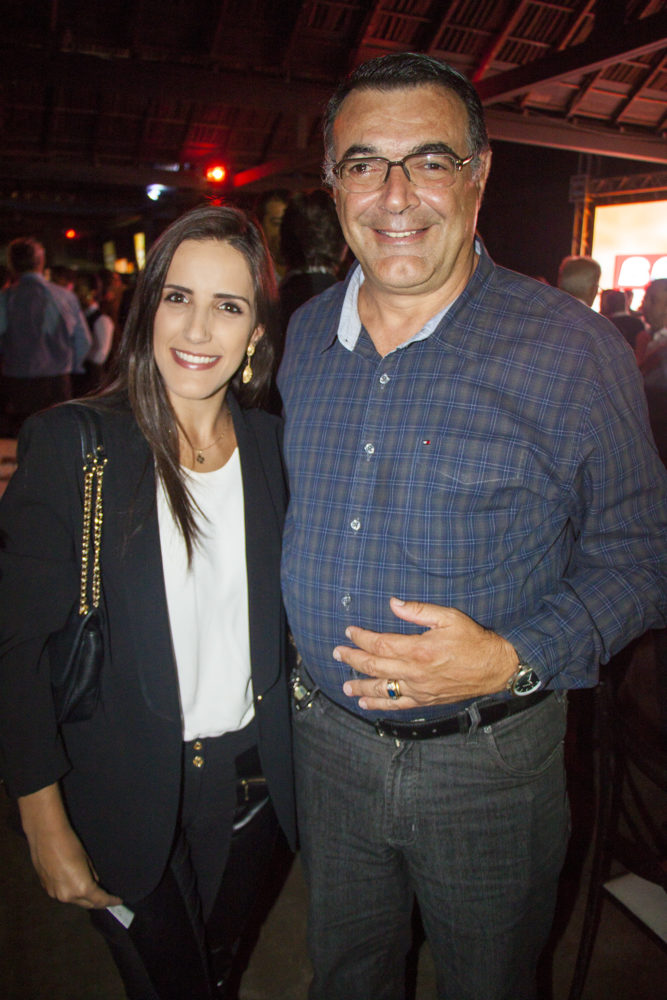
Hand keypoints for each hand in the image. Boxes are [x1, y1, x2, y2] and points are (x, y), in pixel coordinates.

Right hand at [18, 784, 121, 908]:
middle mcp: (68, 896)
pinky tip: (73, 884)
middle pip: (86, 904)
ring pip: (73, 900)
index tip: (118, 901)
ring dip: (82, 897)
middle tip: (106, 898)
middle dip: (97, 902)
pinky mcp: (46, 889)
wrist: (46, 836)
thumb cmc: (70, 843)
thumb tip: (95, 882)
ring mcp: (55, 894)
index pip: (100, 900)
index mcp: (81, 888)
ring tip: (91, 891)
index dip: (110, 901)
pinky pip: (62, 893)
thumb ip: (92, 875)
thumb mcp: (87, 859)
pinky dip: (70, 891)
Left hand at [336, 598, 517, 711]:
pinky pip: (397, 705)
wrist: (494, 667)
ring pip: (382, 690)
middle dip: (353, 659)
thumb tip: (394, 603)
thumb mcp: (448, 617)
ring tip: (346, 686)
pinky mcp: (425, 700)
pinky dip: (380, 705)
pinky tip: (366, 705)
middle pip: (374, 667)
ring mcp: (419, 689)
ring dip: (360, 687)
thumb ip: (418, 611)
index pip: (380, 644)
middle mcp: (415, 672)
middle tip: (338, 653)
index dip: (361, 638)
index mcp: (419, 649)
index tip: (350, 631)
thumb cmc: (473, 640)